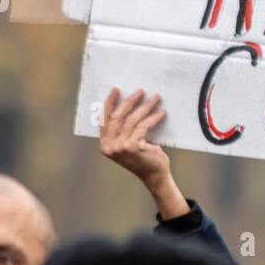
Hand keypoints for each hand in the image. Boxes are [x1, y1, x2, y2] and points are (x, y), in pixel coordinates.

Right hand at [100, 88, 188, 217]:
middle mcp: (109, 146)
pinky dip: (153, 118)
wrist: (154, 176)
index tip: (116, 89)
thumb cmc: (143, 157)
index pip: (104, 119)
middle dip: (129, 101)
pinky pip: (143, 126)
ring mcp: (120, 147)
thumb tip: (131, 102)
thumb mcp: (128, 143)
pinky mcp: (132, 146)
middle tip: (140, 91)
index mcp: (105, 144)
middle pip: (118, 117)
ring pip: (132, 120)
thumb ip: (124, 130)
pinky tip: (161, 113)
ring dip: (145, 106)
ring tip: (155, 98)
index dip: (109, 103)